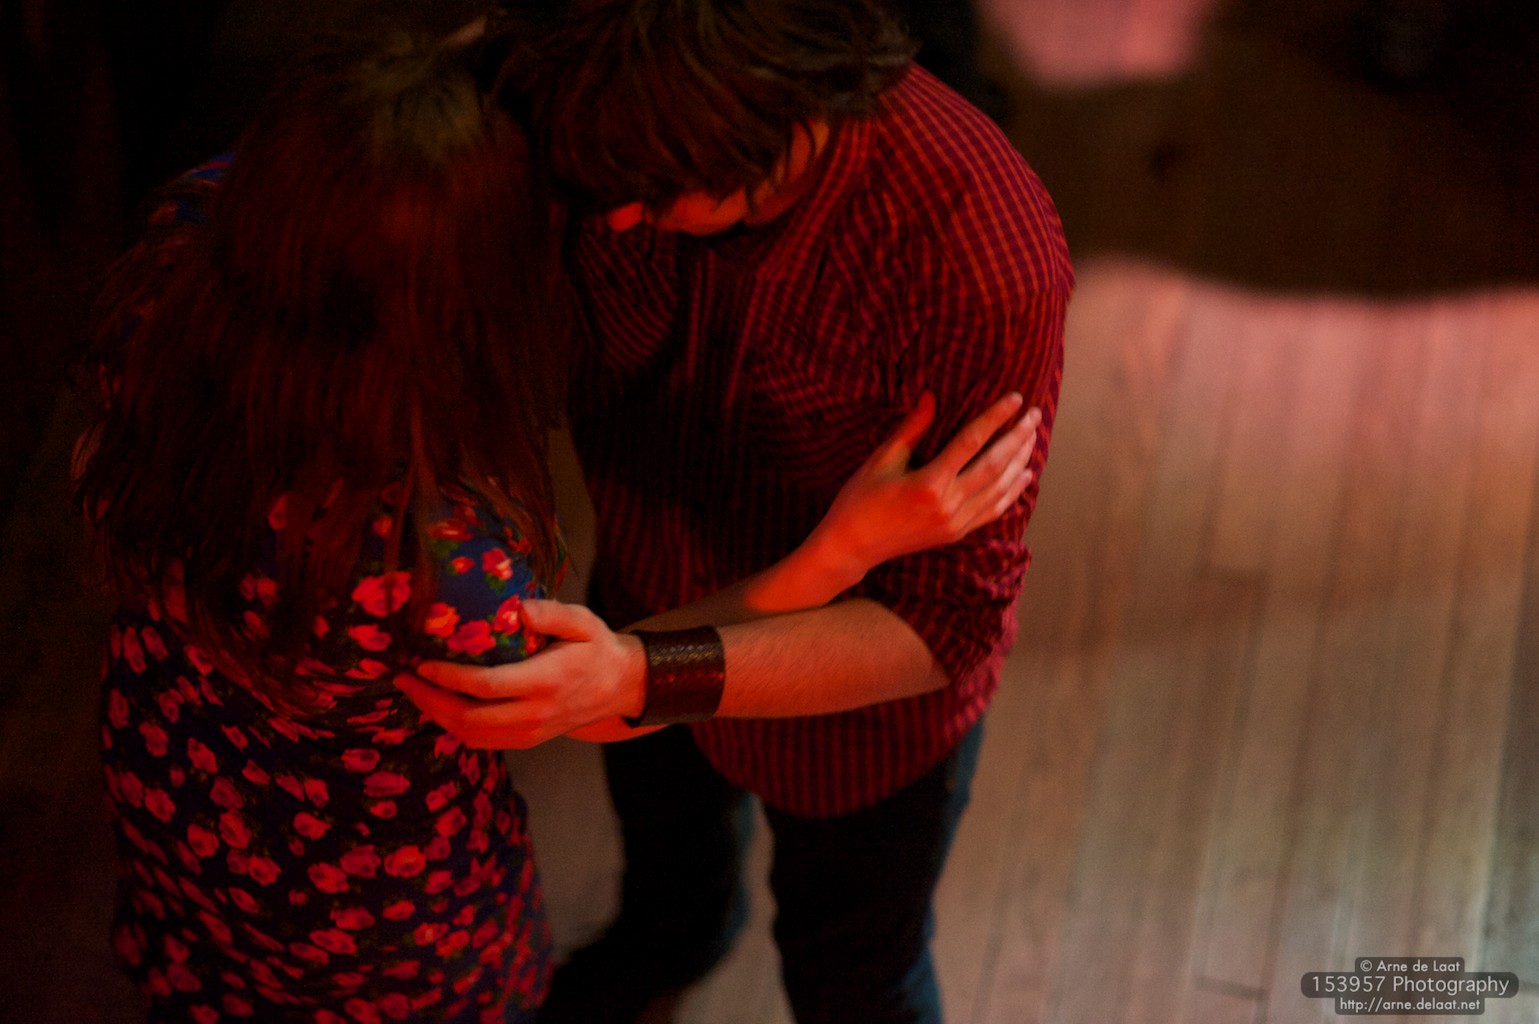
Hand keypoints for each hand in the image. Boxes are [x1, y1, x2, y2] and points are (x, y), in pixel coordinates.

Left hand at [395, 599, 645, 748]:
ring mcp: (530, 732)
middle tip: (403, 678)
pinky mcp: (526, 740)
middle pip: (470, 717)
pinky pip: (481, 741)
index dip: (449, 677)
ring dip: (437, 715)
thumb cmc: (597, 648)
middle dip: (430, 700)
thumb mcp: (584, 622)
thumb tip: (518, 608)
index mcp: (546, 682)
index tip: (422, 662)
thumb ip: (553, 613)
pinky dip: (453, 726)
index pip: (487, 686)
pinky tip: (438, 706)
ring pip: (471, 734)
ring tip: (414, 691)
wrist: (620, 688)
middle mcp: (535, 713)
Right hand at [801, 391, 1040, 583]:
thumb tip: (931, 395)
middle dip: (1018, 437)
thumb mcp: (881, 459)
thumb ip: (911, 428)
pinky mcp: (957, 533)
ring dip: (1020, 461)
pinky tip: (1024, 475)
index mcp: (929, 483)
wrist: (853, 546)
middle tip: (1035, 415)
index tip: (1015, 399)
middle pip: (995, 465)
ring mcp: (956, 522)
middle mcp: (948, 505)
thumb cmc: (861, 498)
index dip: (995, 418)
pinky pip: (993, 510)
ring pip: (1000, 488)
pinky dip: (1012, 492)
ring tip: (1033, 437)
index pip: (972, 442)